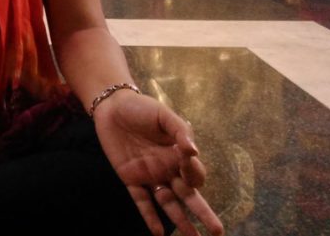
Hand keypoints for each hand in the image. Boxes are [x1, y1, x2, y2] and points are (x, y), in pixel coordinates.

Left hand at [93, 91, 222, 235]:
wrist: (111, 106)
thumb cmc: (141, 108)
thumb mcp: (163, 115)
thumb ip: (180, 131)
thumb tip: (194, 151)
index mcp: (178, 154)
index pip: (194, 174)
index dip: (193, 172)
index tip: (186, 158)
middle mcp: (167, 169)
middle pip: (189, 196)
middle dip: (203, 213)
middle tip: (217, 232)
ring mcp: (150, 176)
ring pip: (169, 203)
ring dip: (180, 221)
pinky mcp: (130, 179)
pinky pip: (142, 201)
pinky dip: (150, 217)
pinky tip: (158, 233)